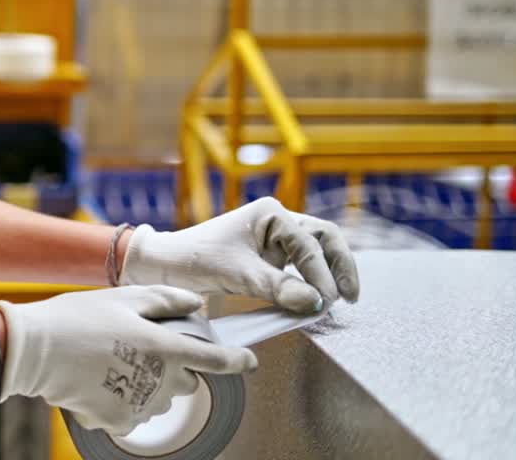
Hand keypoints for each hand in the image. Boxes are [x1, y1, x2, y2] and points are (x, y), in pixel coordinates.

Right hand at [0, 286, 255, 435]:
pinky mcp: (118, 421)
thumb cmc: (76, 318)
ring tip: (113, 364)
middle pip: (186, 382)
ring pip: (160, 400)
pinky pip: (133, 414)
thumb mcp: (122, 297)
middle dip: (174, 368)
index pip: (214, 359)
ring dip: (148, 386)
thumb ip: (165, 300)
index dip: (237, 360)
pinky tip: (100, 382)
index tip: (247, 361)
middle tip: (141, 349)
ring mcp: (139, 404)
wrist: (34, 351)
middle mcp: (158, 380)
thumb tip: (195, 303)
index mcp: (163, 346)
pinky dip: (122, 402)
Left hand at [119, 197, 360, 312]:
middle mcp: (278, 222)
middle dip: (340, 267)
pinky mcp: (271, 259)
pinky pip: (300, 270)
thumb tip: (316, 302)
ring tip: (340, 301)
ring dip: (329, 275)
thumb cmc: (195, 259)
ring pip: (317, 254)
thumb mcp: (237, 274)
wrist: (166, 266)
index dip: (322, 273)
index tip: (326, 301)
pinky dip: (311, 284)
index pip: (311, 243)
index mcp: (271, 213)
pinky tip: (317, 302)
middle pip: (325, 240)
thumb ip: (278, 287)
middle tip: (349, 297)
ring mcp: (276, 240)